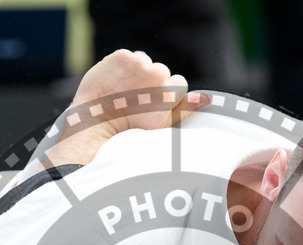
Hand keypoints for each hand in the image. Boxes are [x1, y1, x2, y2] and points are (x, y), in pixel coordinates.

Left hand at [71, 49, 207, 135]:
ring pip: (144, 63)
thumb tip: (206, 98)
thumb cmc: (131, 129)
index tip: (152, 105)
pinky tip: (114, 83)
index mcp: (170, 91)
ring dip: (137, 73)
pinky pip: (127, 57)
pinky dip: (121, 67)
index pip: (178, 83)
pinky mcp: (120, 56)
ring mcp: (137, 63)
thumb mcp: (163, 125)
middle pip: (161, 72)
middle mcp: (156, 73)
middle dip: (152, 83)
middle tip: (136, 101)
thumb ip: (185, 109)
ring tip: (124, 92)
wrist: (96, 122)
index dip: (165, 95)